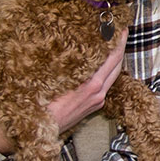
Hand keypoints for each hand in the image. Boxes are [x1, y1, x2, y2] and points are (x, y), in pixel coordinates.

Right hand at [0, 39, 122, 153]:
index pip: (112, 60)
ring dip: (115, 59)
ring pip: (113, 76)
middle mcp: (97, 94)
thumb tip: (73, 46)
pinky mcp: (93, 106)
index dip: (118, 42)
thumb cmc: (41, 107)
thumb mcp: (53, 82)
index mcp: (91, 87)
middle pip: (117, 66)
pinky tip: (102, 63)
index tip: (121, 28)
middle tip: (121, 31)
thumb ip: (68, 67)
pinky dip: (108, 71)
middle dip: (121, 48)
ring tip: (114, 43)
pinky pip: (106, 84)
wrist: (38, 131)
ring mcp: (97, 101)